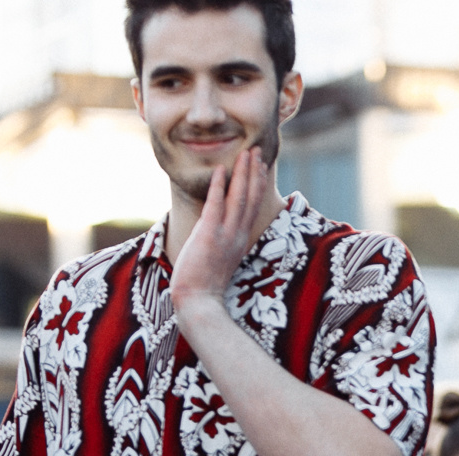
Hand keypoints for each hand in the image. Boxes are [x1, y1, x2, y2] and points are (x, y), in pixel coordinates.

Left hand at [169, 147, 271, 326]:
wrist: (198, 302)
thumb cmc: (204, 286)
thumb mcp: (217, 260)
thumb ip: (220, 242)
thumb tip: (215, 233)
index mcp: (240, 239)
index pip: (252, 207)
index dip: (257, 185)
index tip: (259, 167)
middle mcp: (238, 234)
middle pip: (251, 198)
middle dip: (254, 173)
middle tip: (257, 151)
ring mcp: (225, 234)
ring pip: (239, 198)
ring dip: (243, 174)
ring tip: (246, 153)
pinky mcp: (210, 235)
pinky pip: (217, 206)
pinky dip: (220, 187)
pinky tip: (222, 170)